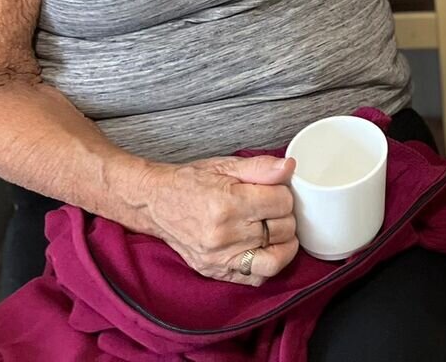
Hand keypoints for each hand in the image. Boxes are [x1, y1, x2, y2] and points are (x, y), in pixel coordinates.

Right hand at [142, 155, 299, 284]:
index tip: (276, 190)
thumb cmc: (191, 183)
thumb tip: (290, 168)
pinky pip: (254, 279)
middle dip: (285, 216)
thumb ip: (261, 167)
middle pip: (282, 230)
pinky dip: (266, 265)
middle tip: (274, 208)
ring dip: (282, 243)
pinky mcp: (214, 271)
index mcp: (229, 204)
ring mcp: (219, 257)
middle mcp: (224, 235)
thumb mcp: (226, 166)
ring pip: (275, 259)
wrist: (155, 203)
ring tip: (275, 230)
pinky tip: (263, 249)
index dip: (285, 194)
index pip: (282, 203)